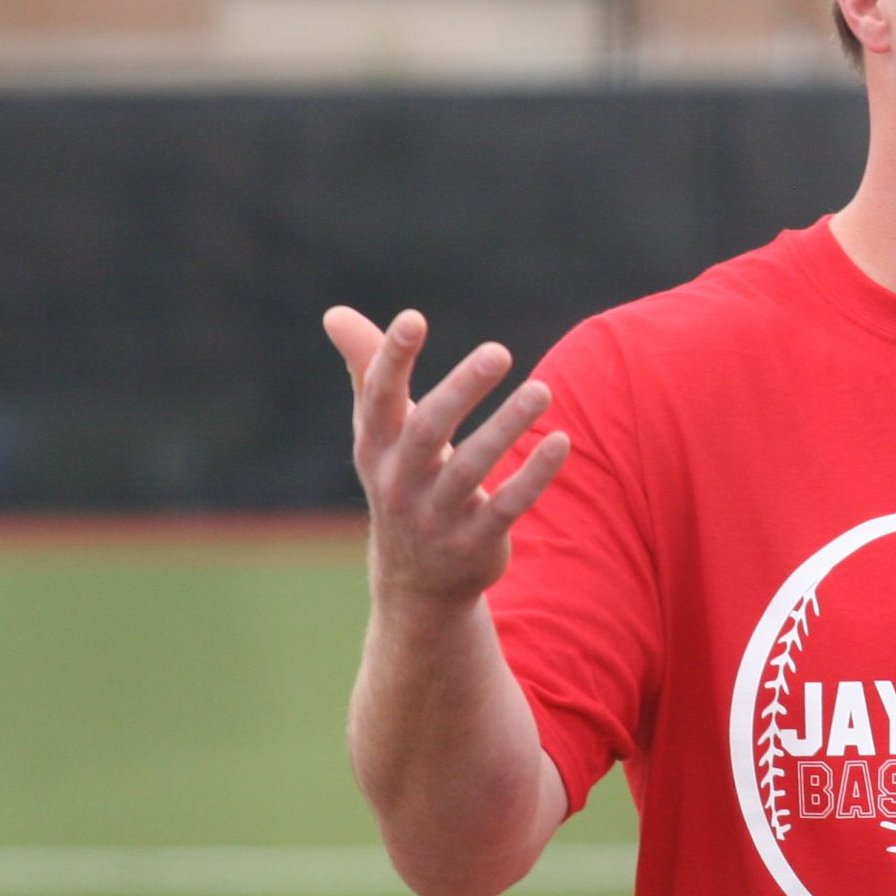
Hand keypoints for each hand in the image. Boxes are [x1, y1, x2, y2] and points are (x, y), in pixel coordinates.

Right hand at [324, 306, 568, 611]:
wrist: (414, 582)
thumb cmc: (401, 481)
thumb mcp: (380, 434)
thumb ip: (367, 371)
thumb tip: (334, 313)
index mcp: (375, 448)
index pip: (378, 398)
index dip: (391, 358)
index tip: (413, 318)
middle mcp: (398, 482)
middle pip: (427, 431)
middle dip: (460, 390)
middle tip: (498, 351)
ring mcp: (435, 517)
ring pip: (471, 468)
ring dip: (507, 426)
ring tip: (542, 389)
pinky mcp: (474, 542)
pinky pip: (507, 506)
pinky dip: (534, 475)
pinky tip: (561, 440)